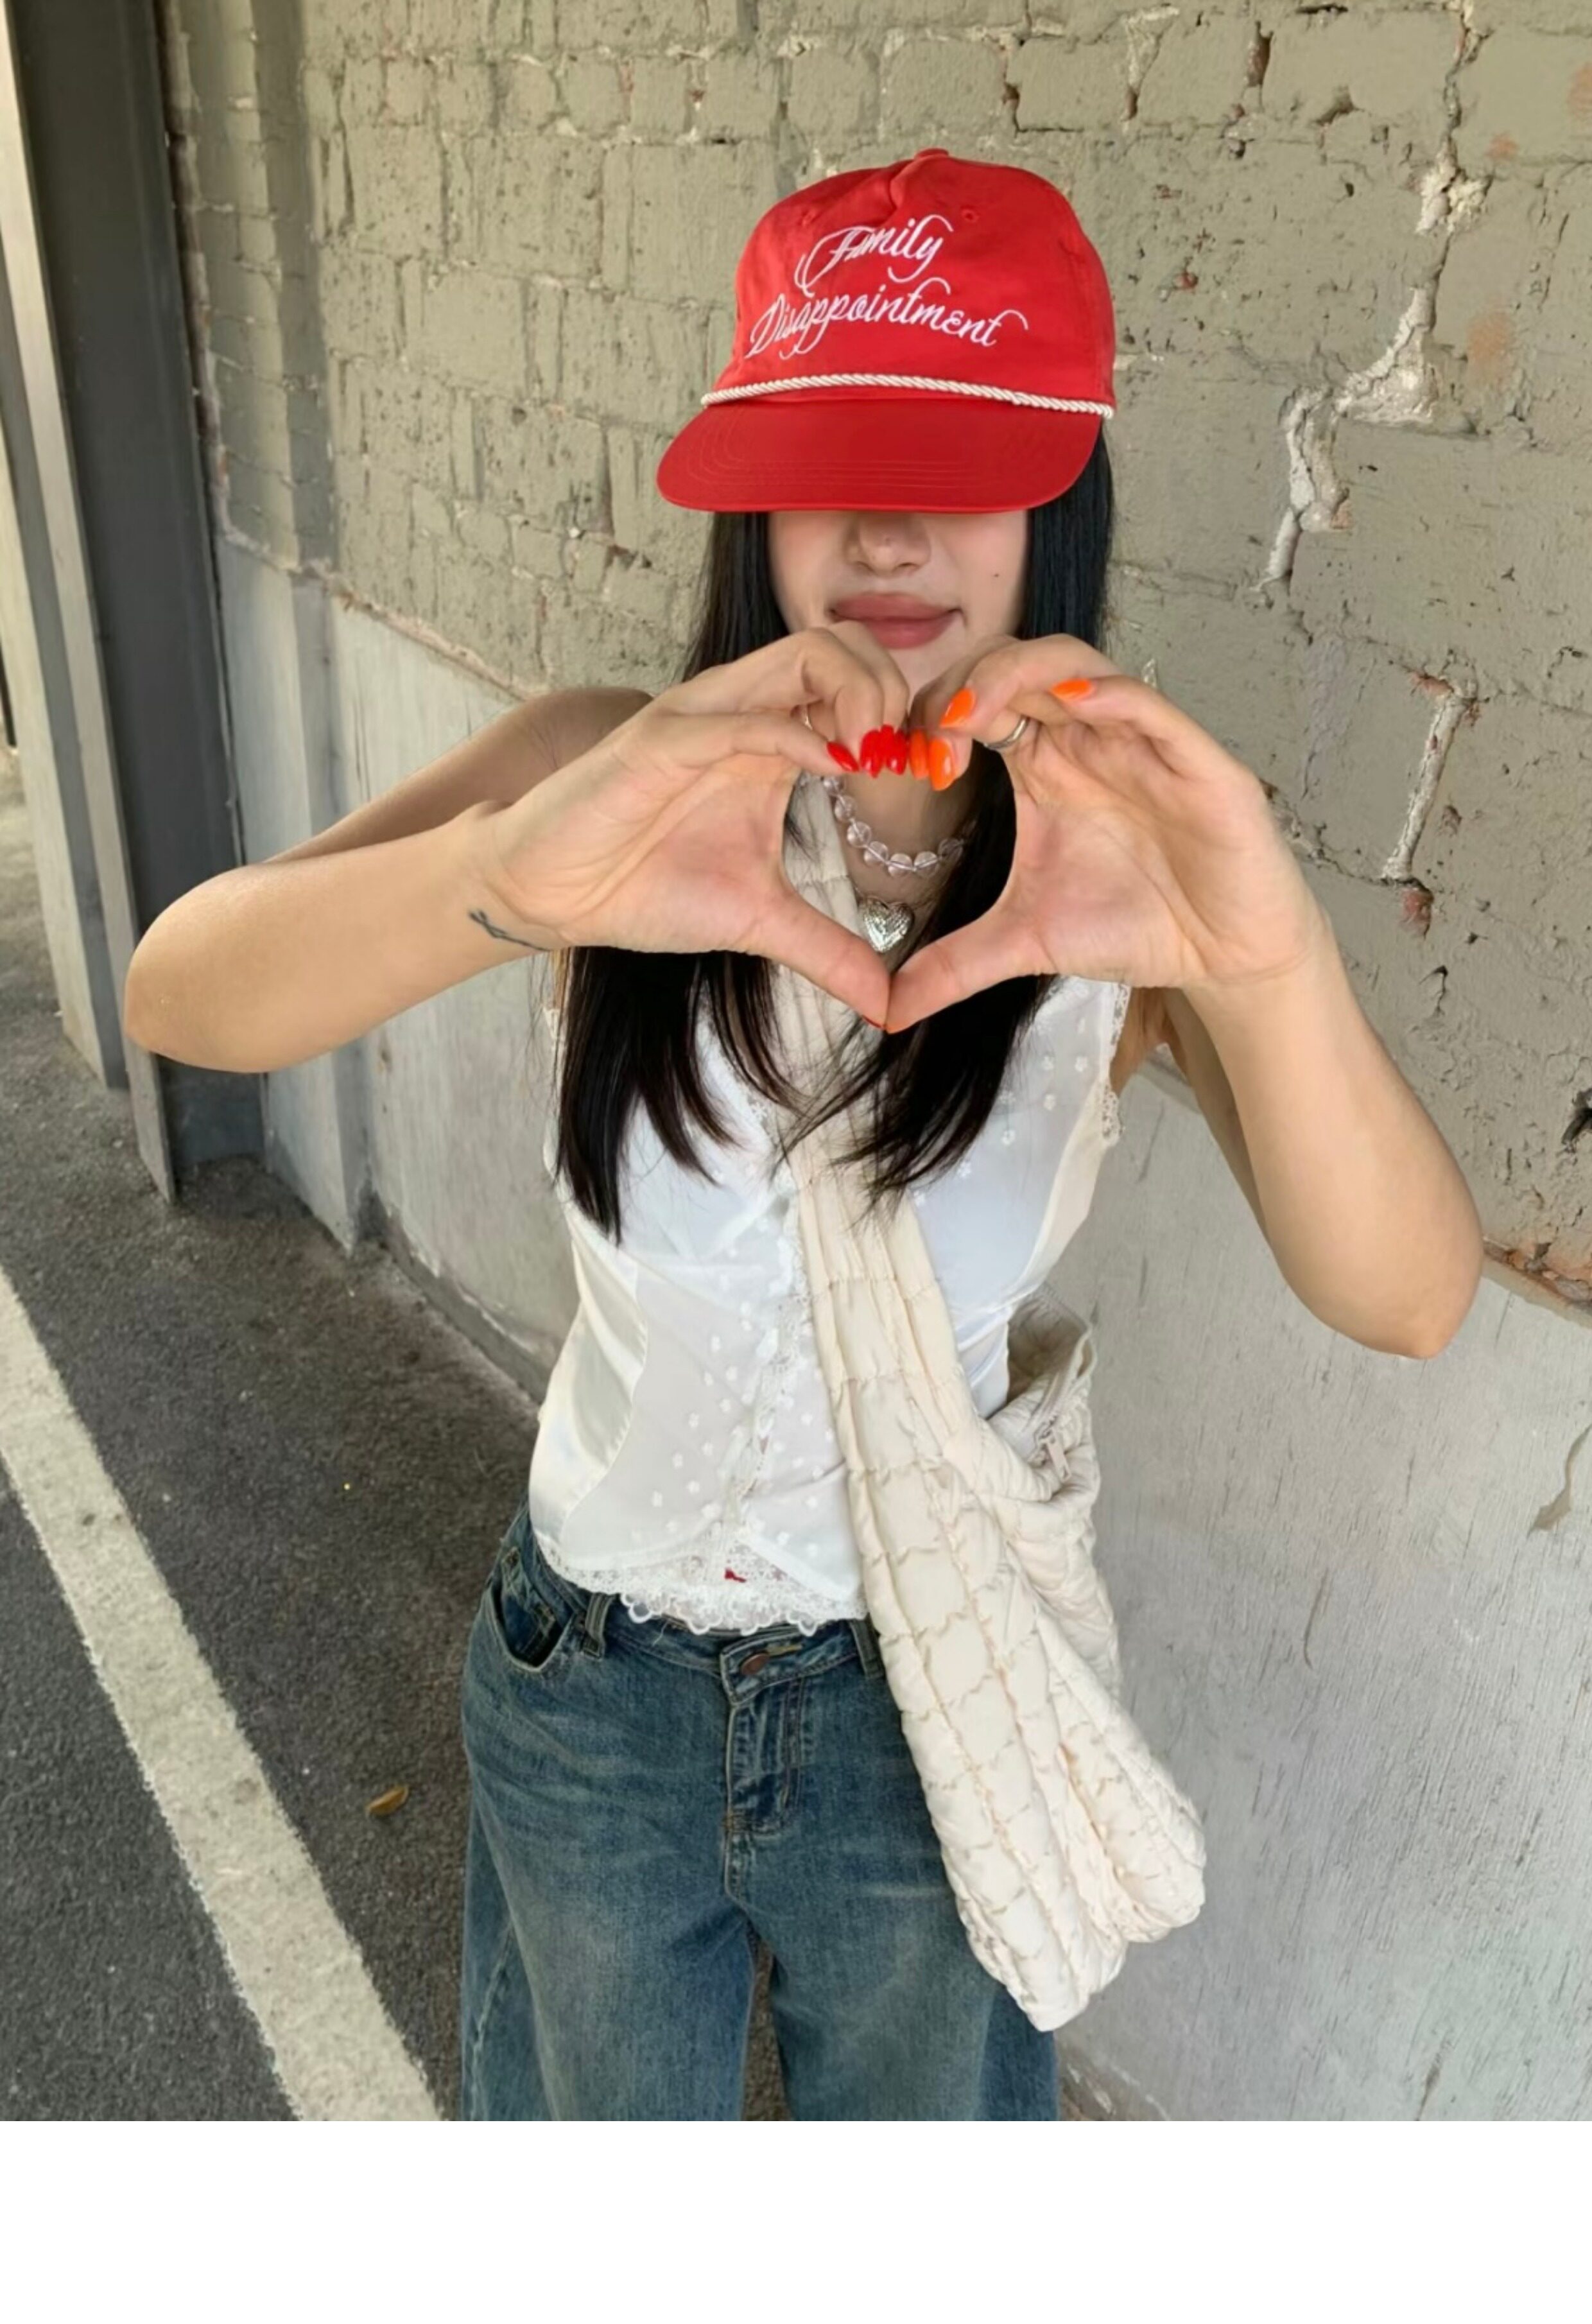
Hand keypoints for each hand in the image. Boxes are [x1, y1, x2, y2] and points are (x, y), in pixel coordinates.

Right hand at [475, 625, 913, 1021]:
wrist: (554, 893)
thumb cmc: (644, 886)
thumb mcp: (760, 923)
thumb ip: (829, 952)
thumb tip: (888, 1005)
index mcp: (773, 738)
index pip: (859, 682)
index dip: (908, 717)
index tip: (928, 775)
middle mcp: (743, 711)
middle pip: (843, 643)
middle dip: (894, 688)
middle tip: (903, 759)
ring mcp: (701, 719)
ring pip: (800, 655)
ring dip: (857, 695)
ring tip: (873, 758)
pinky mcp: (658, 742)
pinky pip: (739, 718)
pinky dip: (795, 735)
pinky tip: (831, 770)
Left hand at [881, 633, 1331, 1034]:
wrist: (1222, 955)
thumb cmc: (1135, 924)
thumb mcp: (1025, 943)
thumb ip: (954, 965)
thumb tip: (887, 1010)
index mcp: (1044, 763)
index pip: (979, 702)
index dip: (935, 717)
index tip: (911, 766)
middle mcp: (1087, 738)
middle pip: (1016, 665)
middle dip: (964, 686)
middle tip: (933, 739)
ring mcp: (1140, 742)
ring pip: (1076, 665)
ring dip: (1019, 674)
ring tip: (975, 713)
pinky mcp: (1195, 760)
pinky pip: (1151, 706)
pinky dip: (1110, 694)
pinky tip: (1073, 701)